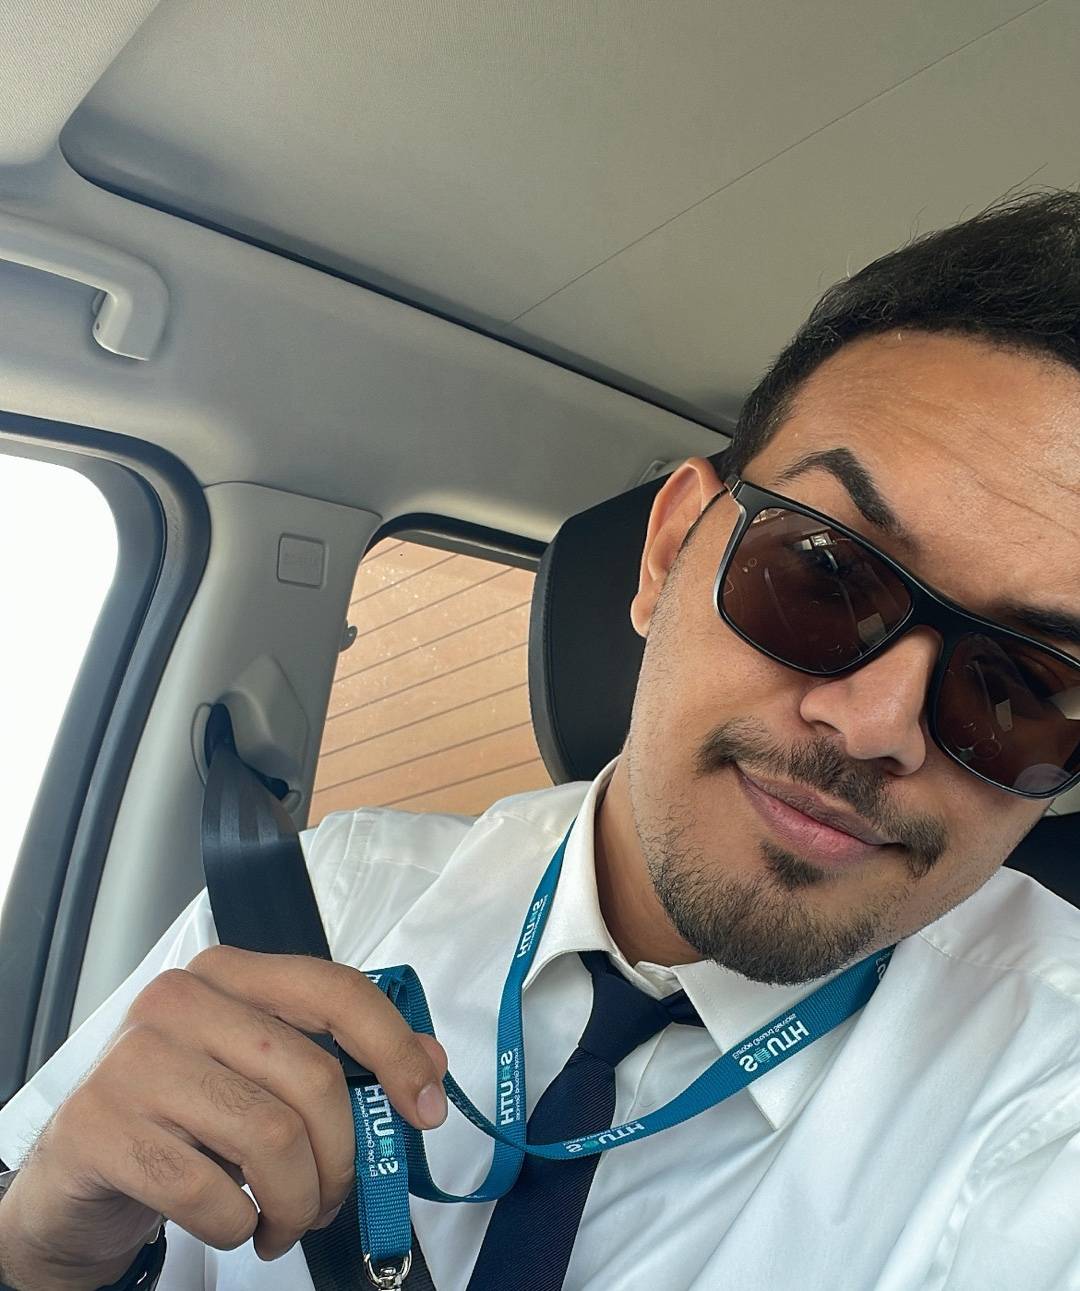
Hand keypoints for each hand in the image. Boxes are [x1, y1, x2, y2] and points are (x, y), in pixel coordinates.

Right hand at [0, 947, 446, 1288]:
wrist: (77, 1175)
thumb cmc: (184, 1117)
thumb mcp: (264, 1077)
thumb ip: (345, 1060)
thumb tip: (431, 1065)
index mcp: (229, 974)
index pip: (335, 991)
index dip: (394, 1050)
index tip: (428, 1110)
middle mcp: (179, 1000)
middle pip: (312, 1079)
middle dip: (339, 1160)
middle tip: (329, 1201)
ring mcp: (136, 1060)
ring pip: (271, 1139)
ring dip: (295, 1202)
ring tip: (283, 1222)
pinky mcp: (102, 1128)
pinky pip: (211, 1192)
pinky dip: (239, 1225)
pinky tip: (232, 1224)